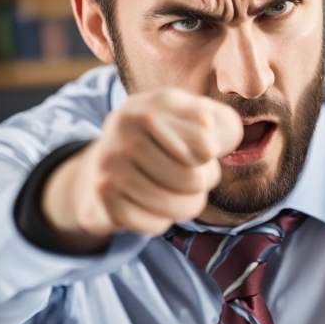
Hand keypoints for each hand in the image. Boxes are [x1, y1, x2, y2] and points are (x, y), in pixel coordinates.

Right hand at [41, 88, 242, 250]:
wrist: (112, 159)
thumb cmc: (172, 141)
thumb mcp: (201, 122)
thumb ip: (222, 123)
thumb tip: (210, 132)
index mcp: (160, 101)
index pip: (207, 147)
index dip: (210, 157)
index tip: (203, 152)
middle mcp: (128, 122)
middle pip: (193, 179)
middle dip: (201, 186)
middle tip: (195, 181)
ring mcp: (110, 157)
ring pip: (172, 203)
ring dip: (184, 207)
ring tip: (182, 197)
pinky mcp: (101, 190)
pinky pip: (151, 222)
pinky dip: (160, 221)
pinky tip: (153, 207)